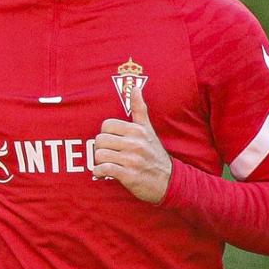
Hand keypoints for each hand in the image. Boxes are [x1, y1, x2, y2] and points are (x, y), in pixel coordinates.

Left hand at [93, 86, 171, 202]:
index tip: (112, 141)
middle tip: (108, 153)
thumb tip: (135, 87)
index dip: (105, 134)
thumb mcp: (149, 130)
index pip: (106, 125)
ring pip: (100, 154)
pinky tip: (104, 173)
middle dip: (101, 148)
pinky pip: (104, 169)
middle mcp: (135, 143)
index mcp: (138, 130)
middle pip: (100, 140)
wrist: (168, 181)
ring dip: (99, 161)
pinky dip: (100, 172)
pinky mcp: (129, 176)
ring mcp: (132, 160)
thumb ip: (140, 109)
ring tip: (107, 162)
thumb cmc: (154, 154)